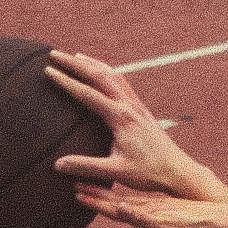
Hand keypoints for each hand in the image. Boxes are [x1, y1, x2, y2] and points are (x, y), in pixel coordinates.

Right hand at [46, 47, 227, 227]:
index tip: (49, 70)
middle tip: (54, 54)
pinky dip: (107, 72)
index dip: (66, 82)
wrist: (177, 171)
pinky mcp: (141, 109)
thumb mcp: (115, 172)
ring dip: (92, 63)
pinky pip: (122, 83)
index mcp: (121, 118)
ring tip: (74, 56)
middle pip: (100, 75)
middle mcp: (129, 106)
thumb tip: (57, 165)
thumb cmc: (148, 173)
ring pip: (112, 75)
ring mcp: (137, 105)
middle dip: (75, 63)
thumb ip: (86, 166)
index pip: (88, 94)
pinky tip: (100, 74)